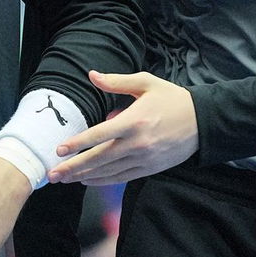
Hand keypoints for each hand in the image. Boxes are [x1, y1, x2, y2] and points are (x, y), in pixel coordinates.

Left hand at [47, 71, 197, 183]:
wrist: (202, 121)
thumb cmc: (172, 99)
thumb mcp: (146, 83)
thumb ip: (117, 82)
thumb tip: (92, 75)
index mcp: (134, 120)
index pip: (99, 135)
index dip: (77, 143)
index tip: (59, 149)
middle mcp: (137, 143)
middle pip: (99, 159)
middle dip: (73, 167)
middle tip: (53, 174)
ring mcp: (144, 158)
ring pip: (108, 172)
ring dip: (84, 176)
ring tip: (65, 179)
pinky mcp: (150, 168)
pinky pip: (122, 177)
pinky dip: (103, 181)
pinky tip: (88, 181)